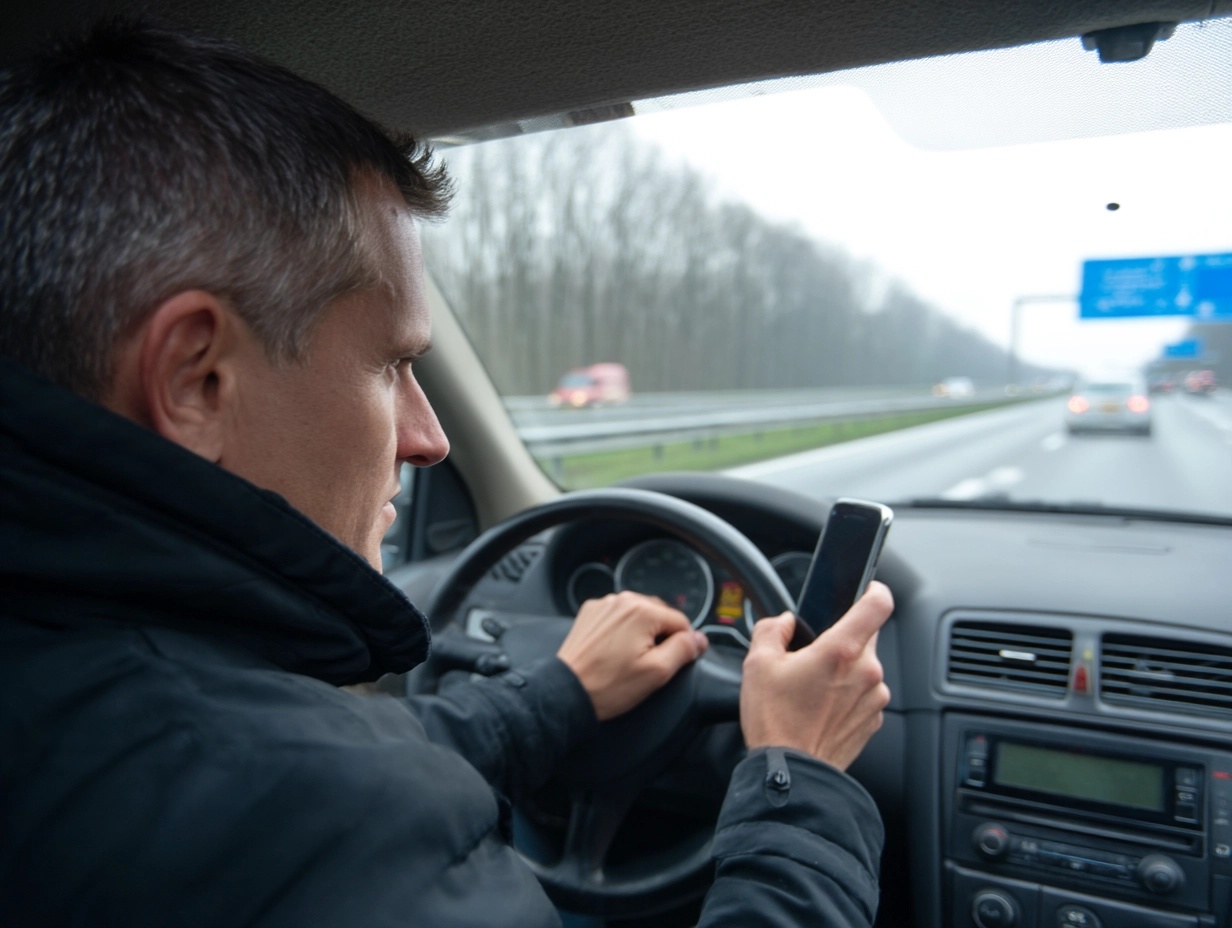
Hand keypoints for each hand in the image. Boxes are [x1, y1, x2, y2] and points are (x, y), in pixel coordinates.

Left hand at [557, 591, 708, 720]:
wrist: (566, 692)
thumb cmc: (609, 685)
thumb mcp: (656, 673)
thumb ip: (683, 650)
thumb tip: (699, 639)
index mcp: (642, 610)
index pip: (680, 622)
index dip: (682, 645)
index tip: (672, 663)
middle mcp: (622, 600)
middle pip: (659, 615)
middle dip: (660, 637)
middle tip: (649, 664)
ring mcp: (603, 605)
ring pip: (638, 615)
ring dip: (641, 633)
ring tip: (629, 659)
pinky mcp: (590, 614)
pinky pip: (617, 617)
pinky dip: (622, 631)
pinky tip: (614, 651)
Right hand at [740, 581, 892, 770]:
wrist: (792, 773)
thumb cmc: (775, 722)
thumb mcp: (757, 664)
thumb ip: (772, 630)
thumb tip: (785, 622)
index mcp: (841, 651)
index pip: (878, 604)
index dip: (874, 590)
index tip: (865, 589)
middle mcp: (866, 672)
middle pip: (865, 637)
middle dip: (840, 640)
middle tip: (811, 656)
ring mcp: (874, 698)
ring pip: (864, 667)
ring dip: (844, 670)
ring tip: (812, 688)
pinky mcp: (873, 720)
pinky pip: (864, 694)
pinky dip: (847, 695)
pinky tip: (820, 707)